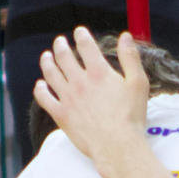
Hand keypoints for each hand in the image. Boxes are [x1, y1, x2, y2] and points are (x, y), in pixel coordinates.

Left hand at [35, 27, 148, 167]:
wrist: (117, 146)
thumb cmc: (131, 117)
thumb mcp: (138, 84)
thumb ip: (130, 58)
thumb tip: (125, 36)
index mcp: (98, 72)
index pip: (85, 46)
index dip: (81, 35)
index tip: (79, 31)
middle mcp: (79, 81)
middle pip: (64, 57)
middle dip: (60, 45)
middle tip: (59, 41)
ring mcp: (67, 98)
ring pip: (51, 74)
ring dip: (47, 62)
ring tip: (46, 56)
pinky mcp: (61, 115)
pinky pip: (44, 99)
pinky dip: (40, 89)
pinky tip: (40, 85)